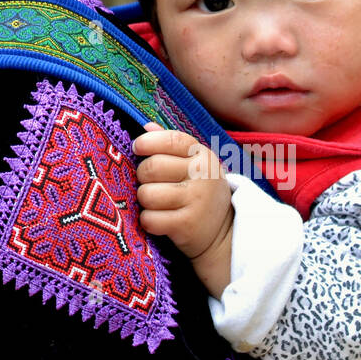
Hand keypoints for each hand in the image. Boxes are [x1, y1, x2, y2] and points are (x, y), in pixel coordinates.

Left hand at [133, 124, 233, 295]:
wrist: (223, 234)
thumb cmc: (200, 192)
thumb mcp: (193, 165)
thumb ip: (171, 145)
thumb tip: (146, 126)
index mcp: (203, 155)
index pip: (171, 140)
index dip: (148, 142)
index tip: (137, 148)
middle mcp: (202, 175)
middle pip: (151, 167)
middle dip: (143, 177)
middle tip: (152, 184)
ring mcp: (196, 200)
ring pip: (147, 194)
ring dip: (145, 201)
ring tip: (158, 204)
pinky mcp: (187, 225)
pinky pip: (149, 219)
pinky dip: (149, 221)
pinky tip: (161, 221)